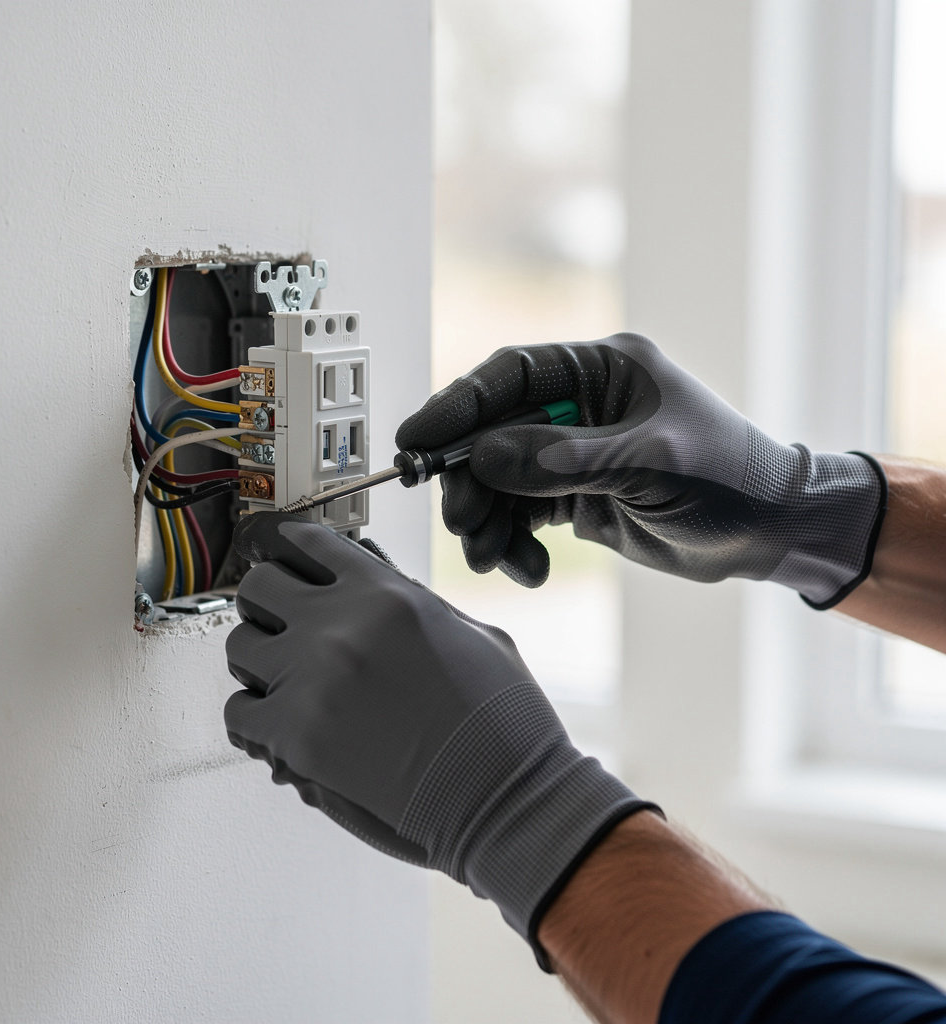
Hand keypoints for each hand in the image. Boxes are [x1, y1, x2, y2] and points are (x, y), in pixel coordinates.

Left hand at [224, 512, 655, 966]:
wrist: (502, 797)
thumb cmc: (500, 719)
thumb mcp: (469, 631)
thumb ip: (410, 601)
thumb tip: (368, 587)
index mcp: (385, 593)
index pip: (309, 543)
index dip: (293, 548)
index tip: (284, 556)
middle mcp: (339, 626)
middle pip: (258, 587)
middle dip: (268, 604)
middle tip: (282, 624)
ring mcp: (311, 681)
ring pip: (239, 646)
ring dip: (260, 661)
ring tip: (288, 681)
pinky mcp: (295, 739)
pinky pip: (239, 712)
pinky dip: (256, 719)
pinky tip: (284, 724)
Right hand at [396, 334, 886, 606]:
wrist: (768, 532)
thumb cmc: (731, 480)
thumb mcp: (652, 464)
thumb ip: (566, 460)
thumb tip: (485, 455)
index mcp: (601, 371)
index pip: (511, 376)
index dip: (458, 405)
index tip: (416, 440)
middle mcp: (580, 407)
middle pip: (493, 433)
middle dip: (470, 481)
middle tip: (462, 522)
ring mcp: (572, 452)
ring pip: (498, 480)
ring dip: (487, 521)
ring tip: (493, 559)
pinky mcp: (571, 494)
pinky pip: (519, 515)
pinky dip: (513, 544)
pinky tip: (529, 569)